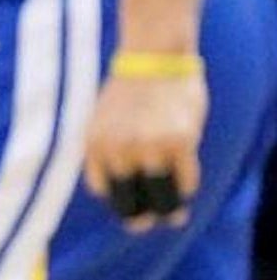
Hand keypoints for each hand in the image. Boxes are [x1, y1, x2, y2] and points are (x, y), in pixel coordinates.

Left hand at [84, 68, 206, 232]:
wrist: (152, 56)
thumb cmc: (128, 91)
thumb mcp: (102, 120)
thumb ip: (105, 151)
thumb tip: (109, 191)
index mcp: (94, 143)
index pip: (103, 190)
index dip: (118, 202)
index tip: (128, 209)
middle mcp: (118, 149)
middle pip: (129, 202)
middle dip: (138, 218)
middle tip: (145, 224)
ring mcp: (149, 146)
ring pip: (160, 197)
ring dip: (167, 210)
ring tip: (173, 215)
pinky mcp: (179, 142)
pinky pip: (184, 181)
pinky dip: (185, 187)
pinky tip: (184, 184)